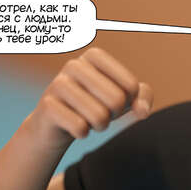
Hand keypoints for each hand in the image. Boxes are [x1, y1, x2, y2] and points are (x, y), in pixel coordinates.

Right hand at [26, 47, 152, 150]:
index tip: (114, 100)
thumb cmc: (95, 104)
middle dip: (114, 114)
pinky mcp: (47, 106)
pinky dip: (83, 133)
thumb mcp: (124, 98)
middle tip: (101, 112)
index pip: (131, 86)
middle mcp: (74, 65)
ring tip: (89, 120)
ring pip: (99, 115)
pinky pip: (80, 128)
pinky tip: (74, 127)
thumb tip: (143, 111)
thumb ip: (143, 98)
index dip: (129, 101)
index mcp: (95, 56)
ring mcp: (57, 84)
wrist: (55, 124)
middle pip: (117, 100)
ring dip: (100, 125)